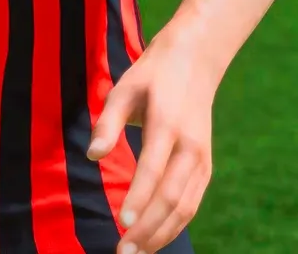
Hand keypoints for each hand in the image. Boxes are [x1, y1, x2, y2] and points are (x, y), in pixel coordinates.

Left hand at [85, 45, 218, 253]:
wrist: (195, 62)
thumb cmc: (151, 77)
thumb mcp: (124, 88)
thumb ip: (108, 122)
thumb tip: (92, 155)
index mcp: (168, 125)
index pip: (154, 169)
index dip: (139, 199)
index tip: (123, 224)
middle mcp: (190, 147)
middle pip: (171, 196)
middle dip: (148, 229)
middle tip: (122, 251)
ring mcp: (202, 160)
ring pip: (185, 207)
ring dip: (161, 234)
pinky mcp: (206, 168)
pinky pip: (192, 204)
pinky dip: (174, 226)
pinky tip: (154, 241)